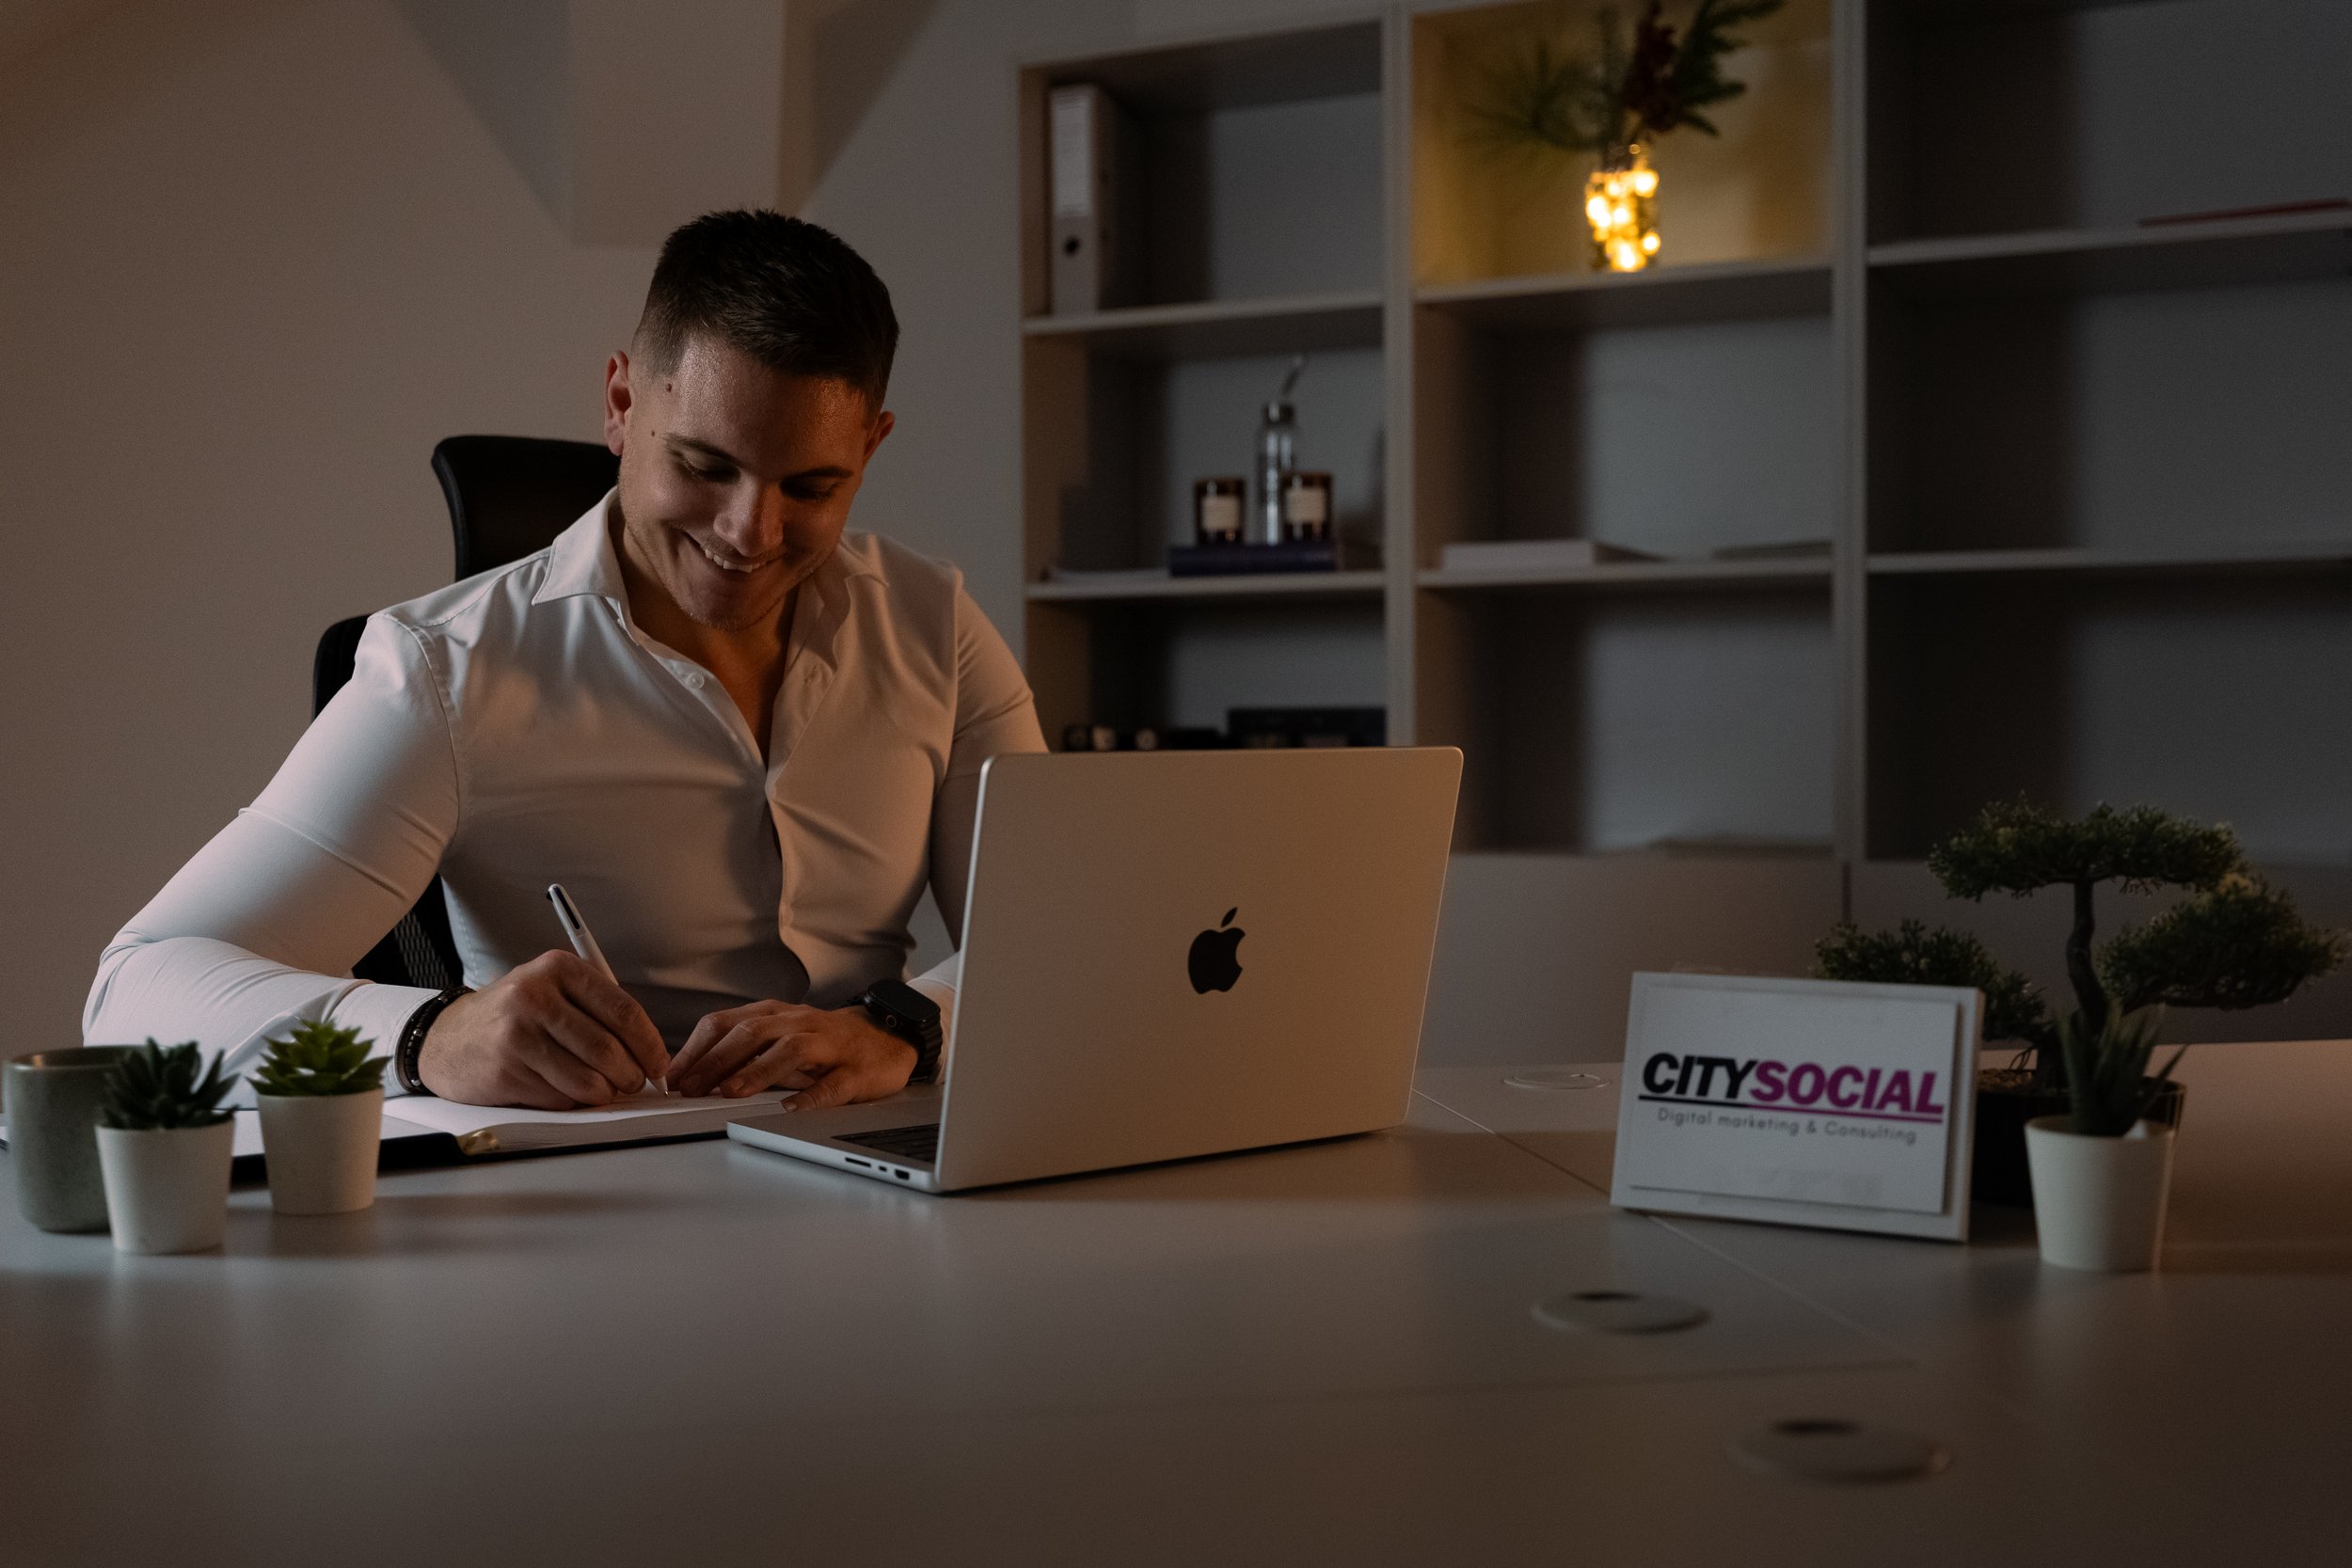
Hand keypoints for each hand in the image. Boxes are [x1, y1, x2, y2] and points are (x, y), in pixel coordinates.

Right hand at [417, 950, 669, 1107]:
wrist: (448, 1038)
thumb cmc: (513, 1015)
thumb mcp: (553, 990)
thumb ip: (598, 1009)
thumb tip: (648, 1050)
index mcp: (558, 969)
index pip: (623, 1010)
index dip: (650, 1044)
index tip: (659, 1063)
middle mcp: (536, 997)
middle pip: (608, 1049)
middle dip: (631, 1075)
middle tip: (633, 1083)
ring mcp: (518, 1035)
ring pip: (588, 1079)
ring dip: (604, 1093)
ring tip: (602, 1089)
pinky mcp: (506, 1070)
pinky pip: (560, 1097)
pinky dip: (572, 1101)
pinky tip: (561, 1088)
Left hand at [667, 1000, 915, 1107]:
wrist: (889, 1035)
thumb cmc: (827, 1041)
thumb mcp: (780, 1036)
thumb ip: (743, 1050)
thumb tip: (693, 1076)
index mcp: (774, 1015)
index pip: (725, 1024)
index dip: (696, 1050)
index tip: (673, 1077)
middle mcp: (798, 1023)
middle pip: (750, 1033)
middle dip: (715, 1062)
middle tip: (691, 1089)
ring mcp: (829, 1044)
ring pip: (789, 1050)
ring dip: (756, 1071)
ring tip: (732, 1092)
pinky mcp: (856, 1069)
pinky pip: (833, 1083)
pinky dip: (811, 1096)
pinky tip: (792, 1108)